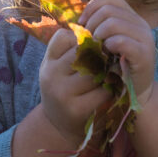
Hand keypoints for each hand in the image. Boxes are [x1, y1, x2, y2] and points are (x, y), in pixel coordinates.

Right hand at [38, 27, 109, 144]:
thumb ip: (70, 50)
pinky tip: (108, 92)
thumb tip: (95, 30)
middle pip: (83, 54)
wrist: (58, 126)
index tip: (89, 49)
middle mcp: (51, 76)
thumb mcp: (58, 68)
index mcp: (47, 63)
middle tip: (108, 60)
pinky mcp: (77, 109)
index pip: (65, 37)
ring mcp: (62, 94)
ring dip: (107, 73)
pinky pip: (103, 91)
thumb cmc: (64, 89)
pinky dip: (110, 90)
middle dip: (99, 56)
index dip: (82, 40)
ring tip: (109, 75)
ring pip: (95, 72)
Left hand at [78, 0, 156, 106]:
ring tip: (96, 48)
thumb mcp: (106, 43)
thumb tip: (79, 19)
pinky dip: (108, 46)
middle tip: (87, 41)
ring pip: (114, 22)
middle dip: (92, 23)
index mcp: (132, 18)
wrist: (134, 93)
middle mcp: (141, 24)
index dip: (92, 7)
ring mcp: (145, 38)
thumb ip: (98, 28)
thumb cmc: (115, 67)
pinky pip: (121, 41)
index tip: (82, 25)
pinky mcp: (144, 55)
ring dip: (98, 35)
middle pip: (109, 8)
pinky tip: (105, 55)